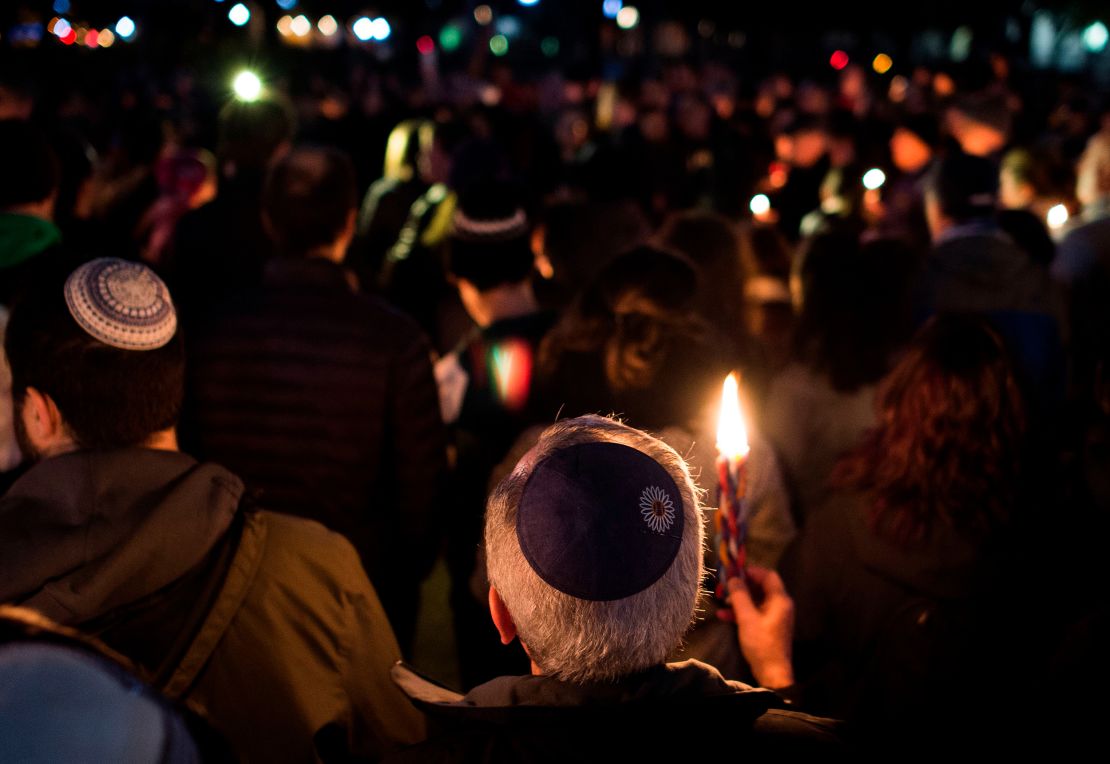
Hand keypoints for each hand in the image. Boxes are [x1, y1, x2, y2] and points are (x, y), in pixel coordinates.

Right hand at [729, 566, 794, 689]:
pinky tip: (723, 615)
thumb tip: (733, 578)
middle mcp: (779, 605)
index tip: (735, 572)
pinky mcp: (768, 626)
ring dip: (739, 599)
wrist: (772, 672)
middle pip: (761, 587)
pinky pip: (754, 612)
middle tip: (725, 585)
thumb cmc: (761, 643)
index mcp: (779, 600)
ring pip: (755, 600)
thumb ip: (740, 596)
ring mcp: (774, 616)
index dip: (752, 571)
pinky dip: (740, 611)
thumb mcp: (747, 618)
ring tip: (722, 600)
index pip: (768, 575)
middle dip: (742, 585)